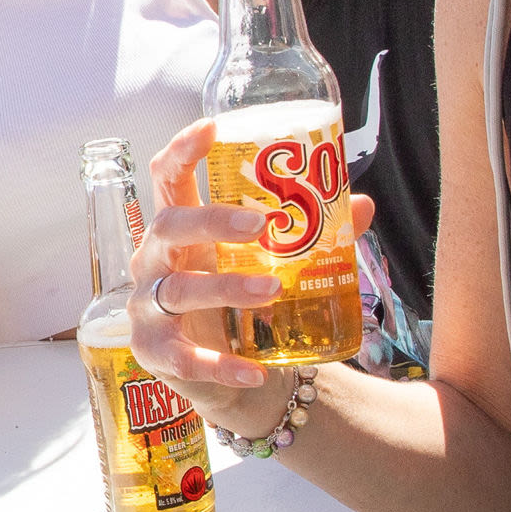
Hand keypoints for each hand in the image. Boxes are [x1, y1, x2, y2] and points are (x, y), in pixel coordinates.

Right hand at [131, 121, 375, 428]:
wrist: (241, 382)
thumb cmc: (246, 309)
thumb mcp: (275, 266)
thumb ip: (316, 237)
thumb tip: (362, 207)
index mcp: (181, 230)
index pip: (167, 178)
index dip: (182, 150)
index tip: (212, 129)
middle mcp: (154, 261)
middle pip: (167, 226)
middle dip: (212, 221)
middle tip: (261, 225)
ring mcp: (148, 307)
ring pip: (176, 289)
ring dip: (225, 287)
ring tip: (272, 290)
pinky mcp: (154, 353)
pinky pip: (183, 356)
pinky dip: (221, 364)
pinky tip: (256, 371)